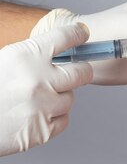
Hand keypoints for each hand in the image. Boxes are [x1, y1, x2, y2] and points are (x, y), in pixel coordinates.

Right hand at [0, 24, 92, 156]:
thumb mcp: (3, 61)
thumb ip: (29, 57)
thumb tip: (56, 55)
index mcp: (25, 55)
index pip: (64, 37)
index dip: (76, 34)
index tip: (82, 33)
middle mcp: (39, 79)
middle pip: (81, 72)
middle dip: (81, 72)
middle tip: (77, 72)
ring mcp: (43, 106)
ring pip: (70, 98)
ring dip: (59, 98)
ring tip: (37, 99)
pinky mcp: (43, 130)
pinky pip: (63, 120)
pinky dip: (54, 118)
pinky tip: (36, 115)